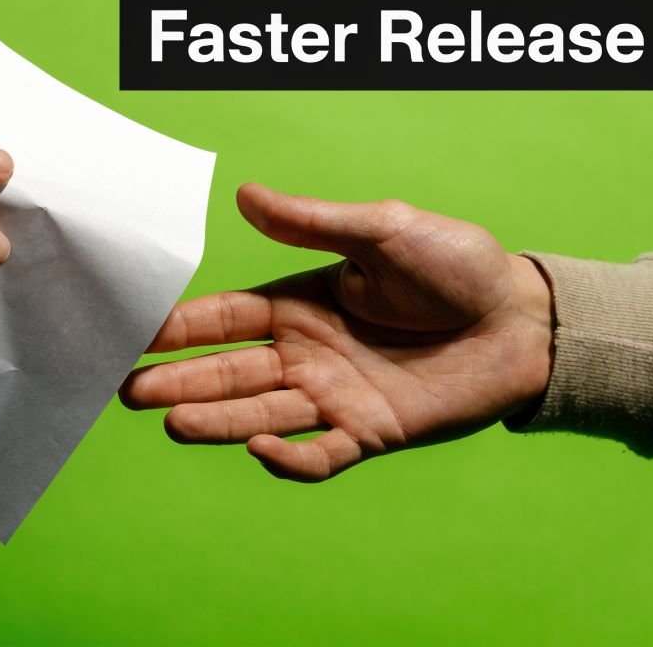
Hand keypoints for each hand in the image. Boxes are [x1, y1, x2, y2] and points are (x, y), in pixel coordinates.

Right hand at [119, 184, 552, 481]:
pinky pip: (322, 454)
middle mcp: (307, 354)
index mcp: (300, 304)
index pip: (225, 319)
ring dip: (216, 420)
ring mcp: (335, 397)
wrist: (525, 319)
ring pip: (261, 413)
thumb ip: (311, 223)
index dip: (181, 327)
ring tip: (170, 421)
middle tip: (128, 390)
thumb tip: (245, 195)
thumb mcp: (381, 229)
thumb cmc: (457, 264)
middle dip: (179, 380)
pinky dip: (289, 458)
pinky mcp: (370, 433)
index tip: (134, 332)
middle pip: (229, 372)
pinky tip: (259, 449)